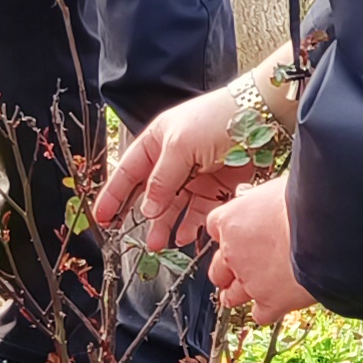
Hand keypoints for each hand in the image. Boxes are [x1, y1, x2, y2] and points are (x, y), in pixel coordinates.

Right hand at [96, 77, 248, 246]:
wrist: (260, 117)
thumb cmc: (216, 118)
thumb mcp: (180, 146)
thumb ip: (161, 180)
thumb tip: (146, 209)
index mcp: (157, 142)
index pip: (128, 172)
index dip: (114, 195)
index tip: (102, 217)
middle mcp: (174, 159)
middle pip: (150, 193)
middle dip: (140, 216)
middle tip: (129, 237)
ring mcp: (195, 174)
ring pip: (174, 206)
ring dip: (165, 225)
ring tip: (158, 244)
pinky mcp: (216, 186)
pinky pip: (198, 211)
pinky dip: (191, 225)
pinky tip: (185, 236)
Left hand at [200, 178, 310, 325]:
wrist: (326, 229)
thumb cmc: (307, 202)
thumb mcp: (279, 188)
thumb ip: (266, 199)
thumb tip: (271, 195)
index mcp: (232, 220)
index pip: (215, 228)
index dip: (228, 233)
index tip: (237, 234)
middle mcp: (233, 252)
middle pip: (217, 268)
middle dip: (227, 270)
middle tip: (241, 268)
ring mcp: (249, 280)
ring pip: (231, 296)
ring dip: (238, 294)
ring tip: (251, 292)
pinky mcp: (269, 302)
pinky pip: (259, 314)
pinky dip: (267, 311)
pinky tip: (277, 305)